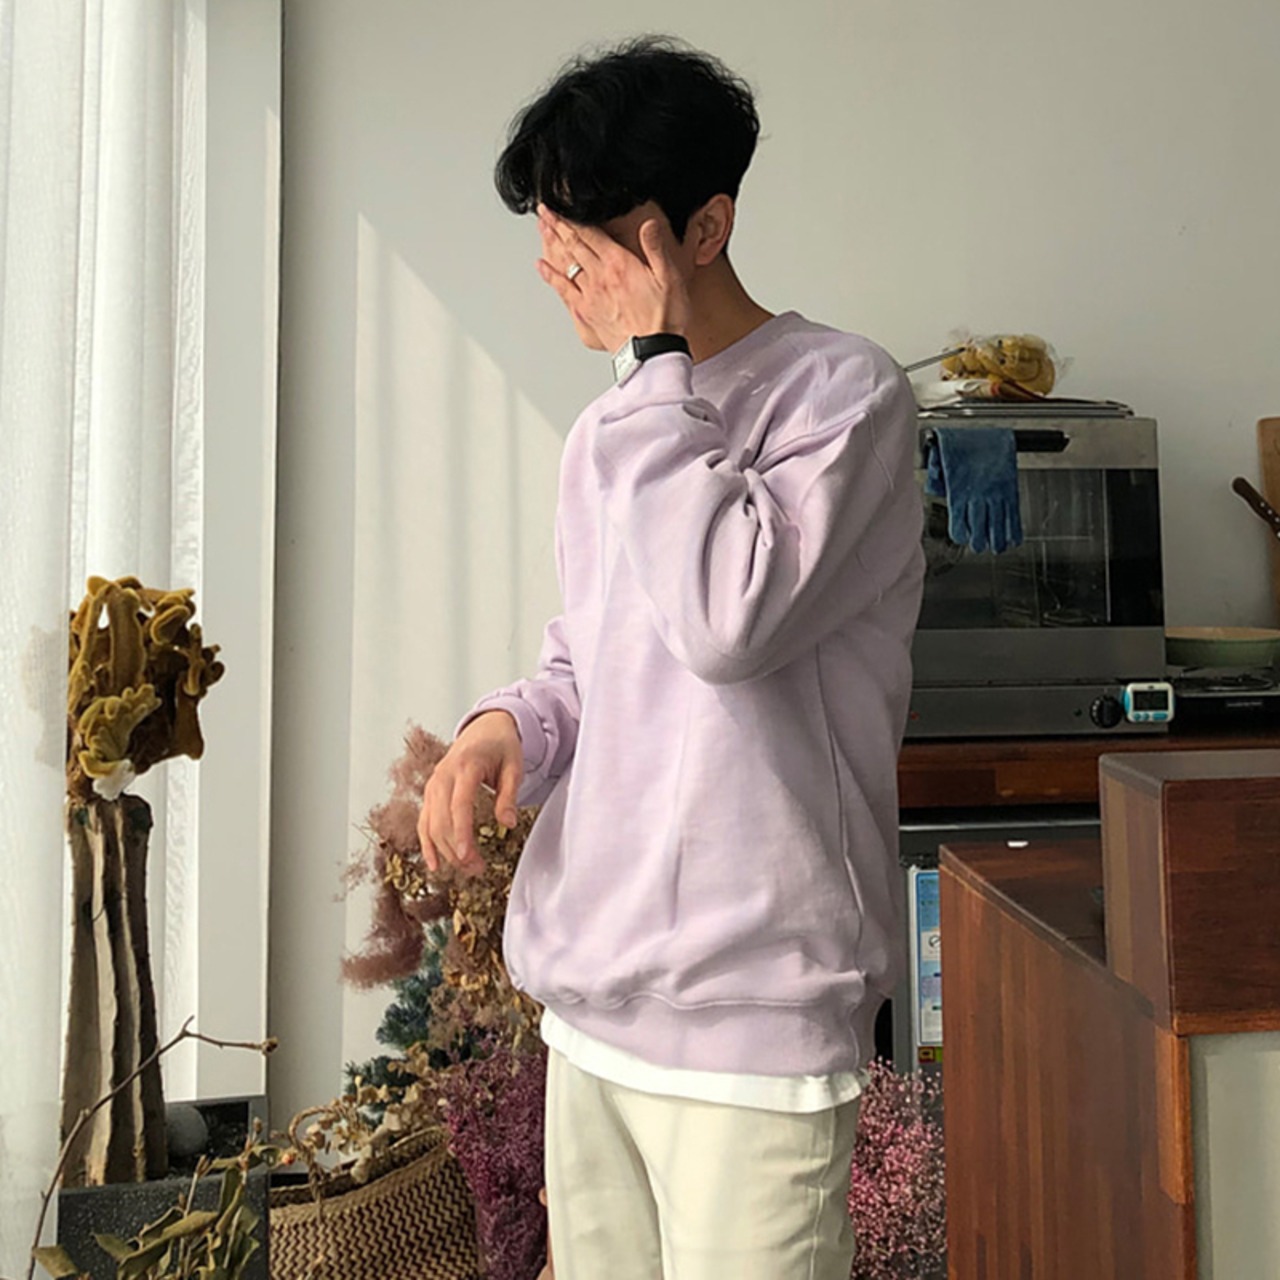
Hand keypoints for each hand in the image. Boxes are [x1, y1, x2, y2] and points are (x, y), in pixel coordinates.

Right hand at [418, 711, 522, 876]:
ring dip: (445, 850)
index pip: (459, 804)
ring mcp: (434, 783)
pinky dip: (426, 843)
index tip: (465, 855)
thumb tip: (507, 824)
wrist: (485, 727)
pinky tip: (434, 864)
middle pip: (442, 818)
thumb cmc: (501, 745)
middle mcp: (444, 775)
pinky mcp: (431, 791)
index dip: (461, 832)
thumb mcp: (514, 766)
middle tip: (477, 868)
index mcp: (466, 766)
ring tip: (466, 868)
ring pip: (430, 823)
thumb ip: (509, 795)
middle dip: (456, 848)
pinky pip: (424, 820)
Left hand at [535, 204, 691, 354]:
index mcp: (619, 264)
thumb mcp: (670, 278)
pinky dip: (550, 276)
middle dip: (557, 225)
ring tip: (541, 229)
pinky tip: (542, 266)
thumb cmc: (664, 319)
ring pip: (565, 262)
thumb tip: (648, 224)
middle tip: (544, 211)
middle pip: (573, 245)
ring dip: (551, 244)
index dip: (572, 218)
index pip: (590, 234)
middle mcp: (600, 277)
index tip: (559, 207)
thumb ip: (656, 248)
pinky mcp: (585, 312)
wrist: (652, 353)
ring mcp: (590, 295)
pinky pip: (562, 289)